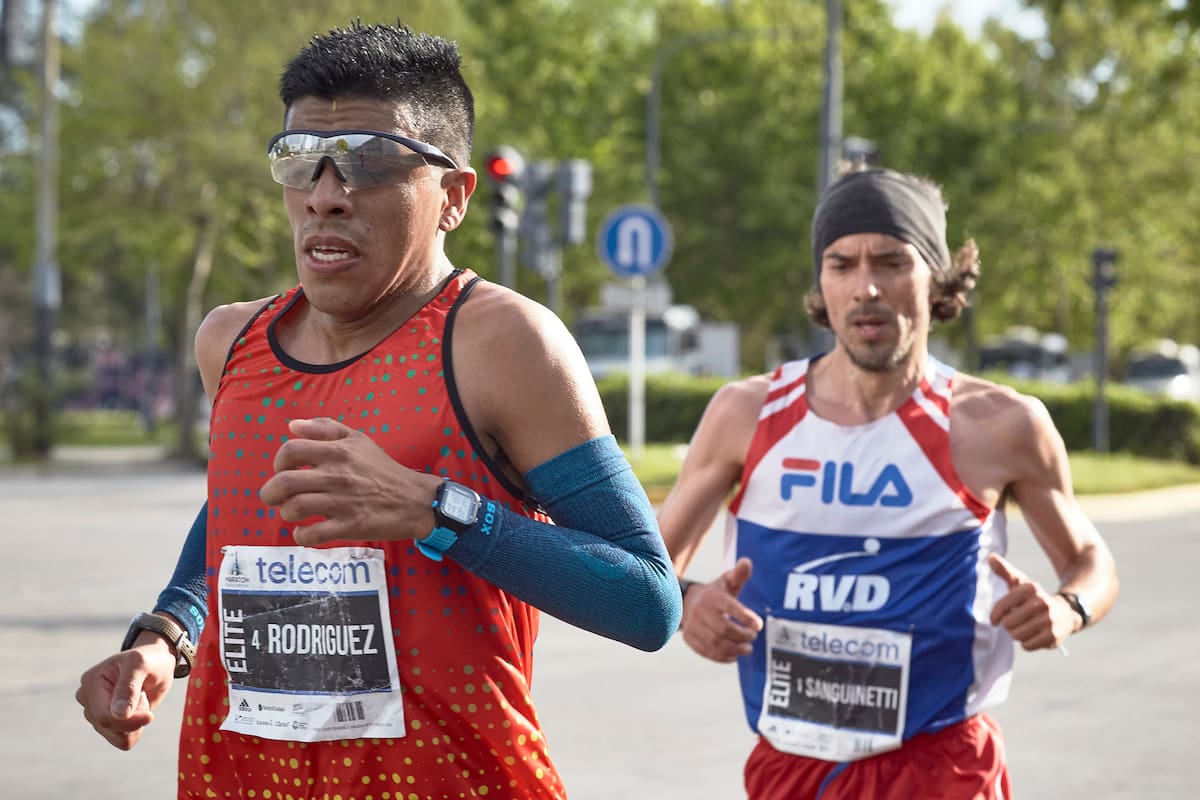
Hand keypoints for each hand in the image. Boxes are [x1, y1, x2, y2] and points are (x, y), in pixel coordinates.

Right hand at [75, 639, 175, 749]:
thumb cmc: (149, 660)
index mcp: (91, 681)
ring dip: (135, 723)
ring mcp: (94, 711)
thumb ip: (129, 688)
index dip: (128, 721)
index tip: (150, 716)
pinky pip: (121, 739)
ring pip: (116, 737)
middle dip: (133, 719)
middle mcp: (87, 698)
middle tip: (143, 696)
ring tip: (139, 700)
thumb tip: (118, 715)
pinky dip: (135, 729)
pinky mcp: (105, 722)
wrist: (156, 664)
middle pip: (108, 727)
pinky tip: (138, 710)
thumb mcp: (141, 665)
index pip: (104, 716)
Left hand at [259, 417, 441, 545]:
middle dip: (270, 493)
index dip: (278, 462)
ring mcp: (343, 502)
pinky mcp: (350, 527)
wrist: (415, 500)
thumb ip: (325, 428)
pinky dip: (302, 536)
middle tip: (275, 498)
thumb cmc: (383, 469)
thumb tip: (292, 426)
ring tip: (294, 513)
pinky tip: (305, 531)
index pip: (290, 451)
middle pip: (284, 483)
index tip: (283, 470)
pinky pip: (313, 535)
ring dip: (286, 513)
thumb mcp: (359, 439)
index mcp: (338, 451)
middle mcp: (337, 476)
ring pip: (294, 509)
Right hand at [679, 557, 763, 662]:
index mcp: (713, 596)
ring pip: (715, 643)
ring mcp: (693, 626)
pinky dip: (722, 657)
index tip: (758, 625)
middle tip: (753, 637)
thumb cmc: (714, 594)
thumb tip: (746, 562)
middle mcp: (700, 611)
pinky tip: (733, 656)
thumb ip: (738, 574)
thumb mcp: (726, 581)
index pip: (730, 607)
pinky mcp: (690, 638)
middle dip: (742, 636)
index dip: (745, 617)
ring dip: (735, 649)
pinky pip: (707, 652)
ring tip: (747, 648)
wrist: (686, 602)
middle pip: (723, 629)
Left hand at [988, 553, 1076, 650]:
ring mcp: (1049, 619)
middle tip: (1016, 622)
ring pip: (1016, 635)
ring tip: (1025, 628)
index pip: (1002, 606)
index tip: (995, 620)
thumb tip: (990, 557)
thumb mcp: (1020, 583)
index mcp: (1031, 588)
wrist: (1065, 613)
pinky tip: (1035, 635)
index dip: (995, 615)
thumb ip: (1004, 571)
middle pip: (1008, 623)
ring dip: (1017, 634)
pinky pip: (1027, 645)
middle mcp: (1042, 602)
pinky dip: (1027, 643)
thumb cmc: (1033, 598)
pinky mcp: (1053, 635)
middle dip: (1009, 625)